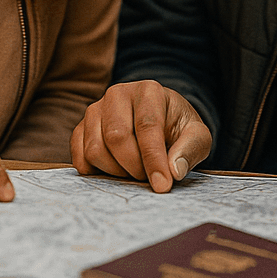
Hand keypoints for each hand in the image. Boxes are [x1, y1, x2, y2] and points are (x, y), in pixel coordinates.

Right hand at [71, 80, 211, 192]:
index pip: (147, 126)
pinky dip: (95, 172)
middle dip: (134, 167)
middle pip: (116, 138)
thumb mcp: (197, 137)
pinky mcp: (82, 127)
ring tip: (134, 171)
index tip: (162, 186)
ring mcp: (95, 109)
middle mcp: (118, 94)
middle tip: (148, 177)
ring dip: (116, 171)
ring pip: (95, 149)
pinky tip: (115, 171)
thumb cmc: (177, 129)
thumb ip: (190, 150)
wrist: (158, 120)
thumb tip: (174, 171)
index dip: (154, 159)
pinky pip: (79, 155)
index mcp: (149, 91)